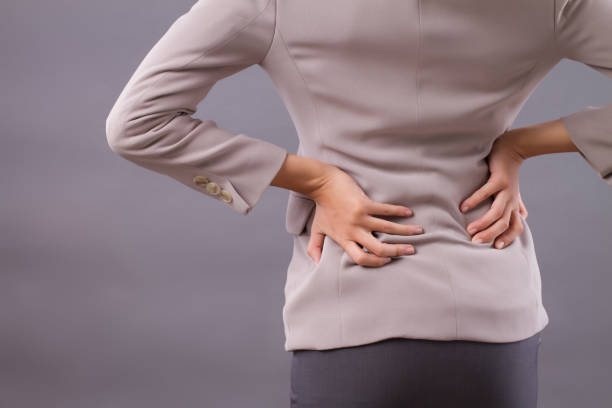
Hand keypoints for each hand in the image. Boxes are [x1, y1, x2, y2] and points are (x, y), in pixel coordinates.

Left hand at [306, 167, 424, 266]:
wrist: (321, 184)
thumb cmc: (321, 207)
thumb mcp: (317, 229)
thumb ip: (315, 247)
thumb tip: (316, 262)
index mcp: (344, 239)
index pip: (361, 258)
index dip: (376, 262)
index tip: (388, 260)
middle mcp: (353, 231)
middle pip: (378, 248)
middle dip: (397, 250)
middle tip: (411, 250)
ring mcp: (360, 217)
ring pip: (387, 229)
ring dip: (405, 231)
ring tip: (419, 231)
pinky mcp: (364, 203)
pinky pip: (386, 210)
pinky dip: (399, 211)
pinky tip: (409, 213)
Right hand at [459, 130, 527, 248]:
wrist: (513, 149)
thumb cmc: (508, 172)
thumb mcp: (513, 191)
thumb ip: (518, 204)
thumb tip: (524, 216)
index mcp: (513, 205)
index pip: (516, 227)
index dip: (508, 238)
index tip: (495, 247)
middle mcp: (511, 201)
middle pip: (504, 224)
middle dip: (490, 235)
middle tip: (475, 243)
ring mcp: (506, 191)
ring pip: (497, 212)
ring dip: (483, 223)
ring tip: (469, 230)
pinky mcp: (499, 179)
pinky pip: (486, 193)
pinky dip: (475, 201)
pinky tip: (463, 207)